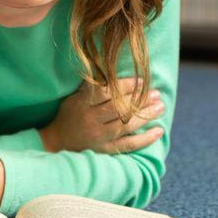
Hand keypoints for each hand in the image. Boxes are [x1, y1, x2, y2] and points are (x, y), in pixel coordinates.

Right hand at [38, 78, 164, 154]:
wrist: (57, 142)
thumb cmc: (69, 115)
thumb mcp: (74, 97)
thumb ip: (91, 86)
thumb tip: (110, 67)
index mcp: (83, 104)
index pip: (107, 92)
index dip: (126, 86)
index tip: (142, 81)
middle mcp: (92, 121)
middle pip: (120, 109)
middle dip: (140, 100)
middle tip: (157, 93)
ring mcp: (100, 137)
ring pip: (127, 125)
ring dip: (146, 115)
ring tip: (160, 106)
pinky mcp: (106, 150)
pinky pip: (129, 145)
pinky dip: (145, 139)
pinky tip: (159, 131)